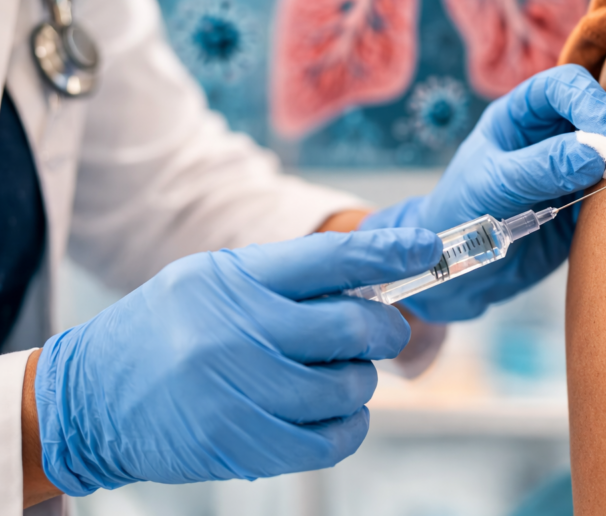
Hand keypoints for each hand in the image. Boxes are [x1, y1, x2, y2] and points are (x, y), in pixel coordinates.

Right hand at [33, 229, 441, 495]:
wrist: (90, 396)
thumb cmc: (169, 330)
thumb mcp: (215, 281)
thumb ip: (288, 279)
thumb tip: (374, 282)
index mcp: (235, 278)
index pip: (329, 257)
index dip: (388, 253)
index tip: (427, 249)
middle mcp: (236, 330)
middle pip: (353, 326)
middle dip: (384, 331)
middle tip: (379, 333)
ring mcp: (237, 391)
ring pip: (348, 387)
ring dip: (360, 382)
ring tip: (337, 376)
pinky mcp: (240, 444)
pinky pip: (331, 440)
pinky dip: (349, 427)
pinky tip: (334, 415)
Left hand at [360, 65, 605, 320]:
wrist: (458, 272)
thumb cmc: (460, 213)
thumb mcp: (494, 184)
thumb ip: (543, 166)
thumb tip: (600, 152)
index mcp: (521, 115)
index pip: (563, 88)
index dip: (592, 100)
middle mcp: (550, 136)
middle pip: (597, 113)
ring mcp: (572, 170)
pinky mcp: (585, 206)